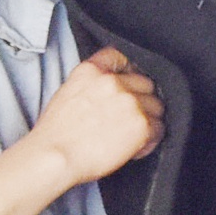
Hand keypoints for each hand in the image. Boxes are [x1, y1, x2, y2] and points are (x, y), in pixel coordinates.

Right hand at [27, 48, 162, 184]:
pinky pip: (159, 129)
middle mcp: (113, 81)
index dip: (129, 71)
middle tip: (129, 118)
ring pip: (156, 106)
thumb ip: (92, 85)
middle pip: (145, 83)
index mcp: (91, 71)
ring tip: (131, 136)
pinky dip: (150, 140)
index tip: (130, 84)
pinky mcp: (141, 124)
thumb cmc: (56, 135)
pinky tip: (134, 148)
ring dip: (148, 120)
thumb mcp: (67, 94)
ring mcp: (130, 101)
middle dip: (141, 100)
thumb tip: (110, 91)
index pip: (121, 57)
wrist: (56, 157)